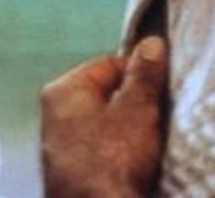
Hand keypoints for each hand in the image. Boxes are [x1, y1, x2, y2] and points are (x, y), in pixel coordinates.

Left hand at [40, 36, 168, 197]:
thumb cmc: (112, 162)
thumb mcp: (137, 110)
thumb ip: (144, 74)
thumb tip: (150, 43)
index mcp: (63, 90)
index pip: (110, 64)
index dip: (140, 74)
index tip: (161, 89)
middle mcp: (54, 115)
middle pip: (108, 95)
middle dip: (136, 105)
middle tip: (158, 117)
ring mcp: (61, 146)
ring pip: (107, 125)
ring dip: (131, 131)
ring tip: (149, 144)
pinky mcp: (71, 172)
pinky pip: (103, 150)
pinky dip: (121, 154)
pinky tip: (136, 164)